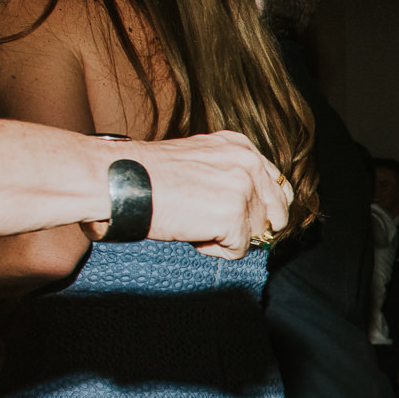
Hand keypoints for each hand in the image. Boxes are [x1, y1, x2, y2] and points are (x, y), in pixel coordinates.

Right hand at [125, 131, 292, 257]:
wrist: (121, 181)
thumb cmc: (150, 175)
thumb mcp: (201, 160)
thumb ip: (231, 175)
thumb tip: (255, 208)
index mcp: (242, 148)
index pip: (278, 188)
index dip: (262, 209)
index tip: (241, 217)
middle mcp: (249, 164)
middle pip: (274, 214)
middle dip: (249, 226)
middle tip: (214, 223)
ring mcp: (243, 190)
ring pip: (255, 234)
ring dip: (225, 236)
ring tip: (194, 221)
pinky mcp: (233, 216)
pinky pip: (238, 250)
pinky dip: (215, 249)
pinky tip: (192, 232)